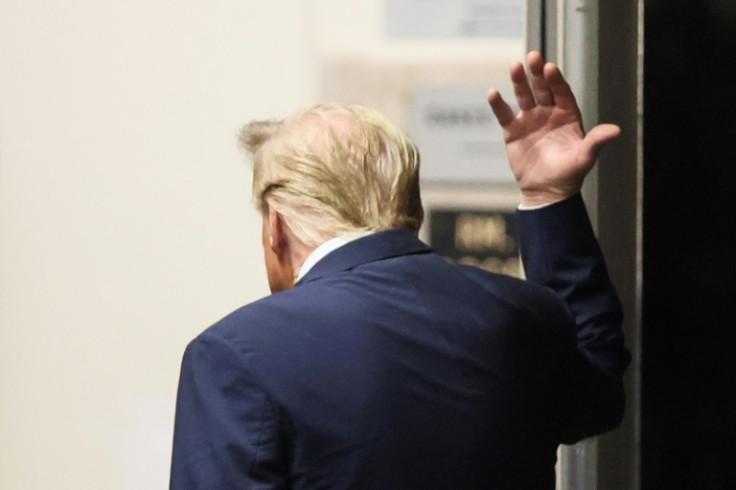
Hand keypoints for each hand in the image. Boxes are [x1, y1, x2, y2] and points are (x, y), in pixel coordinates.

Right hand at [487, 51, 620, 206]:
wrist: (547, 191)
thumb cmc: (569, 174)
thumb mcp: (586, 156)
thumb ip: (597, 140)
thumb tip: (616, 131)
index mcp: (567, 115)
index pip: (561, 92)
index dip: (556, 80)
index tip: (550, 68)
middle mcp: (548, 113)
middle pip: (542, 88)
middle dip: (537, 73)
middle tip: (533, 56)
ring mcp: (530, 120)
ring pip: (523, 96)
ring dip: (519, 82)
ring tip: (514, 66)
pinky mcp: (513, 131)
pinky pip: (504, 115)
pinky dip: (498, 105)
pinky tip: (493, 92)